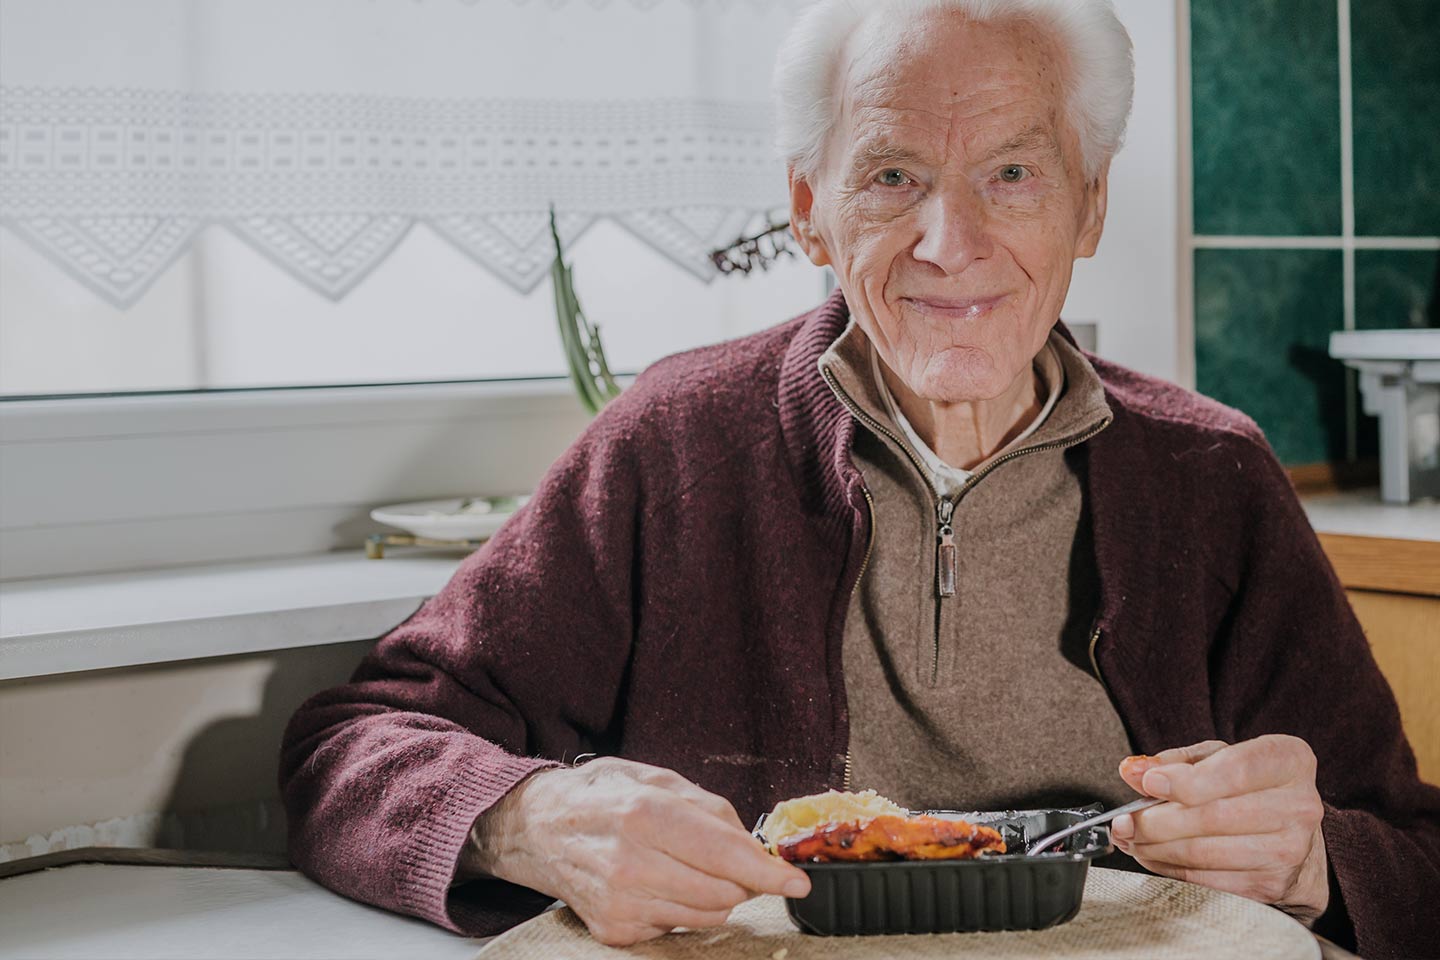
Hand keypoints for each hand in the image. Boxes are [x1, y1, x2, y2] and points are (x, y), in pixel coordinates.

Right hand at [467, 757, 809, 945]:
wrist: (536, 827)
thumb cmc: (600, 796)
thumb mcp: (655, 777)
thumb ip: (710, 808)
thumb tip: (753, 847)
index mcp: (644, 814)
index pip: (725, 854)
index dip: (768, 872)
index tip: (796, 882)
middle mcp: (630, 862)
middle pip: (723, 891)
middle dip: (742, 880)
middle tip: (733, 862)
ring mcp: (620, 901)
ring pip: (706, 914)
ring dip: (715, 894)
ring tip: (687, 865)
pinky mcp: (613, 929)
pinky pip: (678, 926)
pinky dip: (683, 907)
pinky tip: (659, 881)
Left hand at [1112, 736, 1329, 923]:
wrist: (1291, 832)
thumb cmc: (1248, 786)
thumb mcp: (1217, 757)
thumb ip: (1174, 762)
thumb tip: (1133, 771)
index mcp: (1288, 761)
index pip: (1233, 771)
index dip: (1184, 781)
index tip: (1147, 784)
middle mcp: (1298, 807)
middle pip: (1212, 817)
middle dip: (1155, 821)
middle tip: (1124, 820)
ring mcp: (1289, 851)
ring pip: (1204, 854)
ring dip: (1155, 848)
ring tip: (1131, 838)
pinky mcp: (1271, 886)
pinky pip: (1206, 881)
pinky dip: (1169, 869)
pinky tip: (1152, 855)